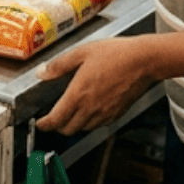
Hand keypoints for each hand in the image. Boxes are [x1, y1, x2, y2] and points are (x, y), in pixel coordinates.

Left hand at [35, 38, 158, 134]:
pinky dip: (89, 122)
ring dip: (74, 125)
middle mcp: (91, 108)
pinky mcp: (117, 114)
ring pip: (83, 129)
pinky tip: (90, 110)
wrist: (143, 61)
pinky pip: (98, 125)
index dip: (45, 125)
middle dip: (58, 126)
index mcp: (78, 94)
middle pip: (68, 129)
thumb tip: (41, 73)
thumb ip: (59, 65)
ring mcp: (105, 113)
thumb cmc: (116, 54)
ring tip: (71, 113)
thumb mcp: (81, 53)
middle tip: (53, 117)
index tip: (40, 123)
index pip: (56, 120)